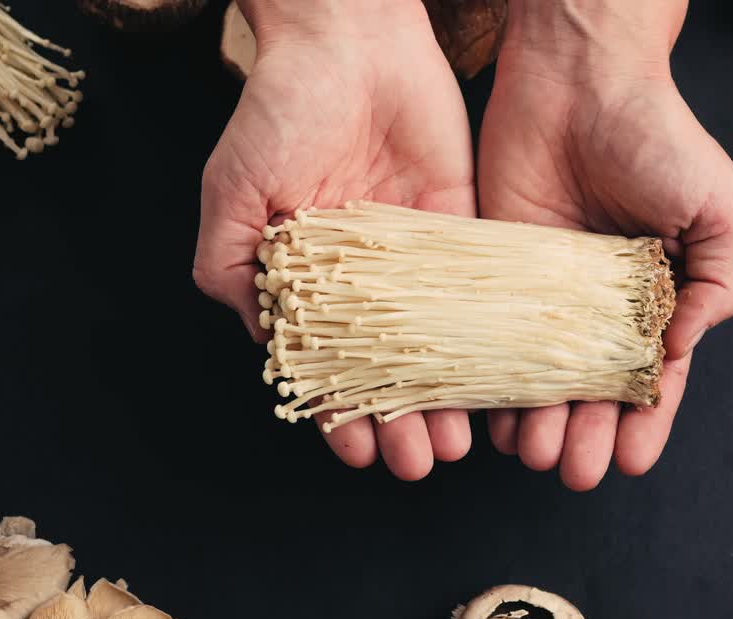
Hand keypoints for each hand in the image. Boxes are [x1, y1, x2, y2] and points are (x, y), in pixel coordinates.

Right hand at [195, 0, 475, 479]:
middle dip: (400, 423)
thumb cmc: (278, 110)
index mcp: (308, 281)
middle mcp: (365, 282)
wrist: (349, 39)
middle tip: (420, 463)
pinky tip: (499, 382)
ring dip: (447, 400)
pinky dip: (490, 341)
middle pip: (387, 371)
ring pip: (438, 348)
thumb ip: (233, 270)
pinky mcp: (464, 229)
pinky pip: (482, 294)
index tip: (356, 452)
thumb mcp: (233, 193)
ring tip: (459, 444)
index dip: (338, 413)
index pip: (325, 366)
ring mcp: (418, 261)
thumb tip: (263, 342)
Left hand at [478, 0, 732, 490]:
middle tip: (576, 471)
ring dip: (536, 422)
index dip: (645, 423)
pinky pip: (486, 339)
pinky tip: (488, 418)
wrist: (579, 76)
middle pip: (589, 391)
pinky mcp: (491, 273)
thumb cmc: (659, 135)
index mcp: (654, 296)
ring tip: (535, 455)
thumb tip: (682, 350)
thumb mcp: (719, 208)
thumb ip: (718, 282)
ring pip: (536, 377)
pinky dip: (487, 383)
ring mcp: (541, 294)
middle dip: (586, 436)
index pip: (651, 377)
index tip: (634, 463)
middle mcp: (596, 306)